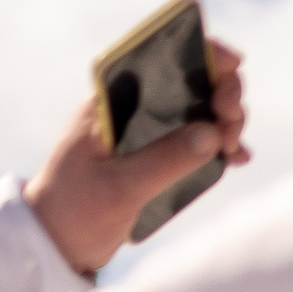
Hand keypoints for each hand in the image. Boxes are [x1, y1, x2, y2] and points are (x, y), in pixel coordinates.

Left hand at [26, 39, 250, 273]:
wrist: (56, 242)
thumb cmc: (73, 210)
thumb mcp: (118, 187)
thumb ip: (165, 160)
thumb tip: (213, 133)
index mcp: (109, 100)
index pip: (157, 54)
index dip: (199, 49)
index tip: (231, 63)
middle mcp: (131, 106)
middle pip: (190, 79)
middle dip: (222, 92)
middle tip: (231, 121)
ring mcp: (147, 130)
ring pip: (200, 108)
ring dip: (226, 121)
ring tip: (233, 147)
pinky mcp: (158, 154)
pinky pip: (198, 139)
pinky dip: (221, 145)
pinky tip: (236, 159)